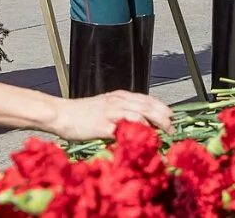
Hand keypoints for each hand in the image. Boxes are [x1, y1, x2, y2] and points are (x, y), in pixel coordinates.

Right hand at [50, 90, 172, 141]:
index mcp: (119, 96)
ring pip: (140, 113)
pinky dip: (137, 130)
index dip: (160, 107)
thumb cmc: (81, 114)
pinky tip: (144, 138)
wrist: (62, 114)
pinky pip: (125, 126)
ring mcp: (111, 112)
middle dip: (163, 115)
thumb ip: (120, 113)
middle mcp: (117, 101)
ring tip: (164, 132)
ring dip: (155, 122)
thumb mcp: (104, 108)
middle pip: (147, 105)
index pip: (146, 99)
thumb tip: (136, 123)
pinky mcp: (104, 124)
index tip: (171, 116)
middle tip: (172, 127)